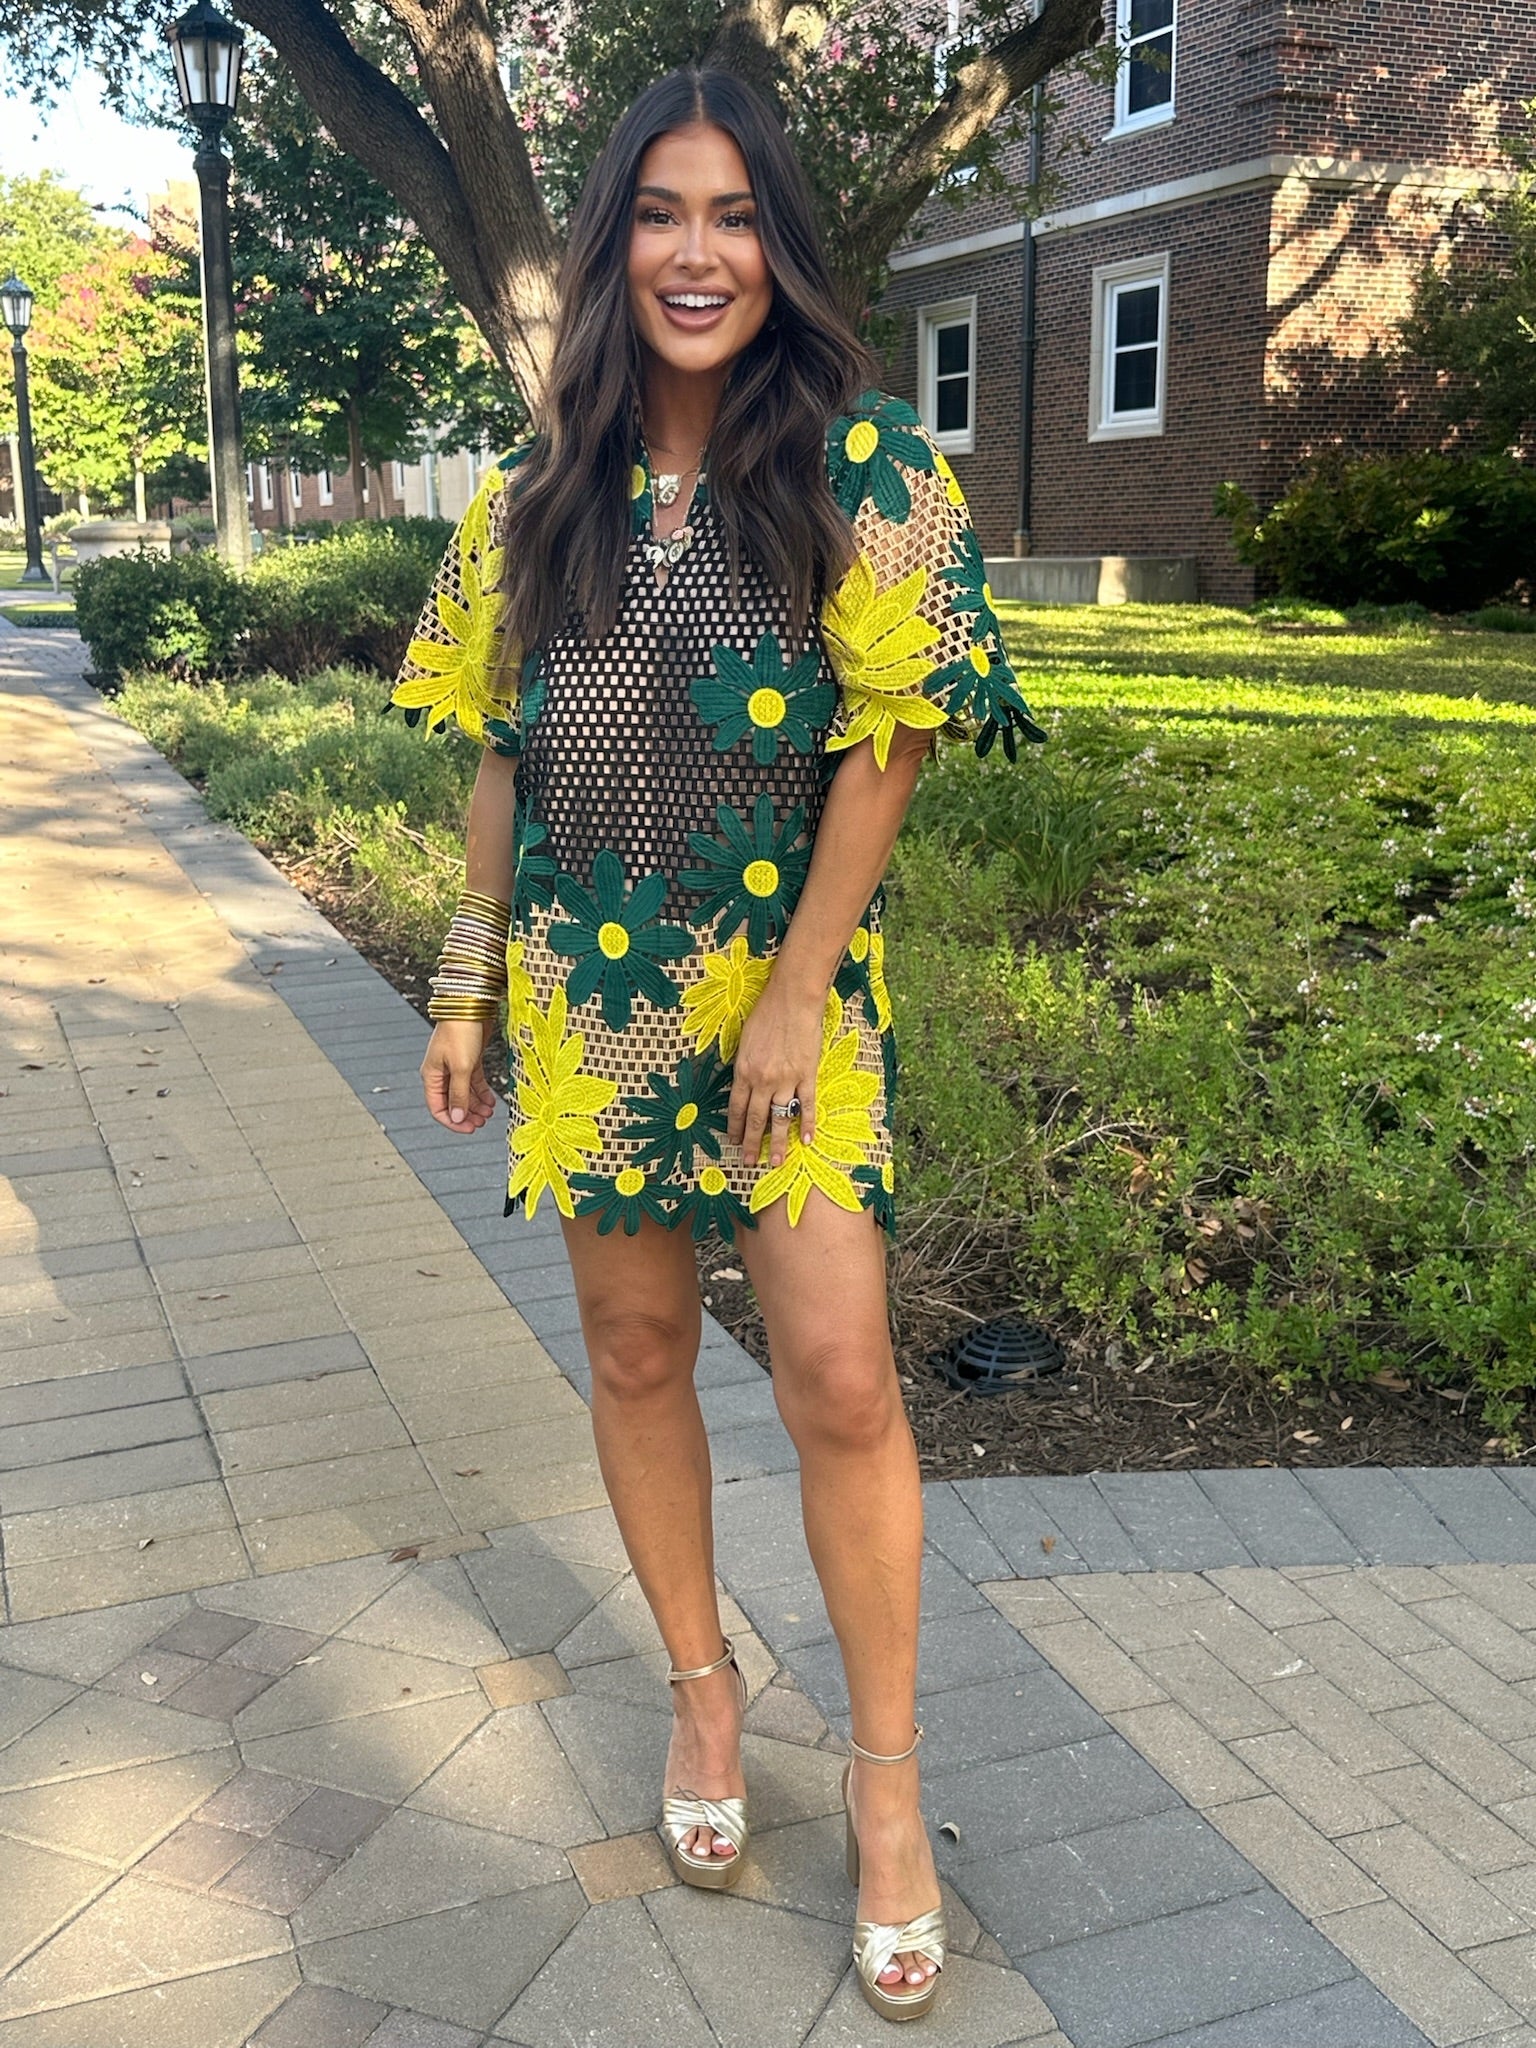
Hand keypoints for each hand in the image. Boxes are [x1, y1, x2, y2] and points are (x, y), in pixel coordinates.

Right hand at [421, 1019, 497, 1132]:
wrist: (471, 1005)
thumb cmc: (461, 1032)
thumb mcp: (461, 1068)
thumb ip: (459, 1094)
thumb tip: (456, 1118)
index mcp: (432, 1076)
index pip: (437, 1108)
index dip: (452, 1121)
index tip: (469, 1129)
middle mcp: (441, 1073)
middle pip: (452, 1102)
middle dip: (467, 1114)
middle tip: (482, 1122)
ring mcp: (455, 1066)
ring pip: (464, 1093)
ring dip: (476, 1105)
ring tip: (489, 1113)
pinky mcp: (469, 1059)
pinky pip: (474, 1082)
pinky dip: (482, 1093)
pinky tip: (491, 1101)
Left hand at [728, 983, 822, 1170]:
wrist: (792, 1000)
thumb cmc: (766, 1014)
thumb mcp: (744, 1040)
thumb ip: (742, 1065)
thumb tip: (741, 1083)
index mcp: (743, 1070)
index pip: (736, 1107)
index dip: (734, 1127)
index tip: (733, 1141)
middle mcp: (763, 1080)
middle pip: (755, 1119)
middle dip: (750, 1143)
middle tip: (748, 1162)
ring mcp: (786, 1080)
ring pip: (780, 1118)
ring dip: (777, 1142)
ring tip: (775, 1162)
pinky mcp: (807, 1075)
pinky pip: (806, 1105)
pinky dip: (808, 1124)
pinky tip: (808, 1140)